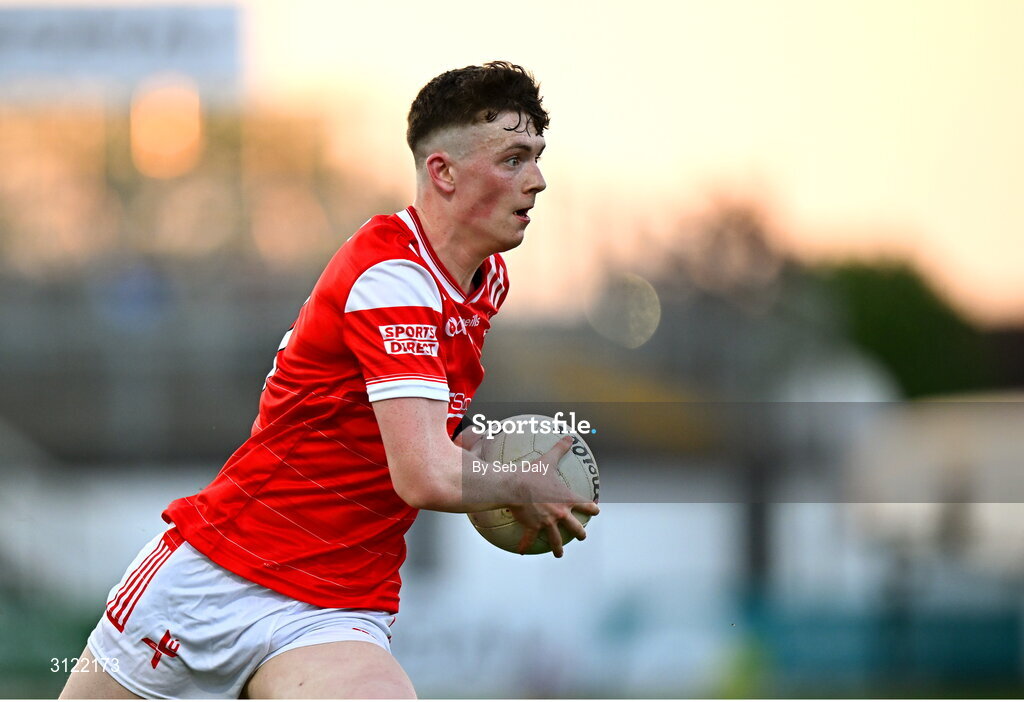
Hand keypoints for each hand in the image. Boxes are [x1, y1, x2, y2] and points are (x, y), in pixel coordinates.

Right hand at [507, 436, 599, 557]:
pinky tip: (521, 551)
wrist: (514, 486)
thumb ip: (560, 449)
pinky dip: (525, 545)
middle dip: (580, 533)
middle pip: (575, 527)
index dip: (592, 508)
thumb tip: (569, 436)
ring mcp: (547, 522)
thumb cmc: (532, 473)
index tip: (596, 511)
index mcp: (566, 499)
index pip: (585, 504)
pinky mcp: (532, 527)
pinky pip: (529, 539)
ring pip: (556, 539)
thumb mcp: (548, 460)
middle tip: (582, 536)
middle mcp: (560, 513)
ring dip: (558, 548)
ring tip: (559, 554)